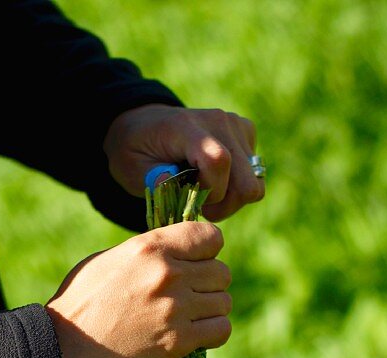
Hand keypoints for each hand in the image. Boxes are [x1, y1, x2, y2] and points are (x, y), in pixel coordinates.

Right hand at [46, 221, 231, 357]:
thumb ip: (146, 254)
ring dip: (211, 312)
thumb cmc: (77, 305)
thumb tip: (172, 253)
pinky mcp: (179, 342)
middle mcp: (168, 273)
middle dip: (209, 285)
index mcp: (150, 247)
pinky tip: (194, 338)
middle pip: (221, 271)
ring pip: (223, 302)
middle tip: (189, 299)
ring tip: (190, 321)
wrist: (62, 350)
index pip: (210, 236)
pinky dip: (212, 335)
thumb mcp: (108, 261)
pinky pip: (220, 330)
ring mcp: (176, 308)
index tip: (194, 265)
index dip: (206, 251)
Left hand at [103, 103, 264, 221]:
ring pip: (253, 183)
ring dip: (230, 199)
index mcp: (186, 127)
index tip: (191, 200)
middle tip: (199, 207)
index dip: (210, 192)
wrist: (144, 125)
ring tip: (204, 195)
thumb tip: (181, 189)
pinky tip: (213, 181)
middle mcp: (218, 122)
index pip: (218, 161)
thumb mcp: (131, 169)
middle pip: (246, 181)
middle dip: (224, 205)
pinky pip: (255, 174)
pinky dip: (235, 186)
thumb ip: (155, 181)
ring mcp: (236, 125)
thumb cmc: (135, 151)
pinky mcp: (245, 132)